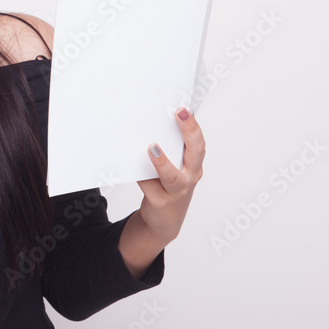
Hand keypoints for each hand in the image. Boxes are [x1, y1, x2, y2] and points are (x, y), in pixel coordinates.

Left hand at [134, 107, 205, 247]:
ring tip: (152, 147)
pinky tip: (130, 164)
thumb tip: (147, 120)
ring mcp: (177, 191)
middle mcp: (190, 176)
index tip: (183, 107)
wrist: (163, 221)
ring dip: (163, 162)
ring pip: (172, 177)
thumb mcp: (172, 167)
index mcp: (194, 163)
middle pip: (196, 152)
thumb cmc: (166, 186)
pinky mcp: (160, 202)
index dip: (193, 124)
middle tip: (179, 112)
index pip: (198, 141)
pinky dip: (141, 175)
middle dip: (189, 131)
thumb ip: (167, 148)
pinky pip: (149, 186)